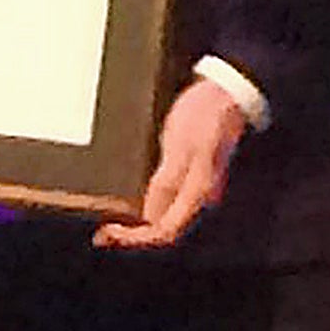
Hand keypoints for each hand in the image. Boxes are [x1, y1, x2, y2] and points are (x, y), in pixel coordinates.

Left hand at [94, 78, 247, 249]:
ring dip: (137, 221)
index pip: (164, 232)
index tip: (110, 232)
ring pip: (164, 216)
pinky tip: (129, 198)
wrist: (226, 92)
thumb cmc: (205, 115)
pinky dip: (144, 204)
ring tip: (110, 219)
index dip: (136, 238)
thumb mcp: (181, 147)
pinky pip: (165, 199)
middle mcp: (197, 196)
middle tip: (103, 233)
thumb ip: (167, 183)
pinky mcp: (188, 174)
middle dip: (133, 234)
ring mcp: (194, 186)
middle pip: (163, 228)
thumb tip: (148, 216)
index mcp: (197, 193)